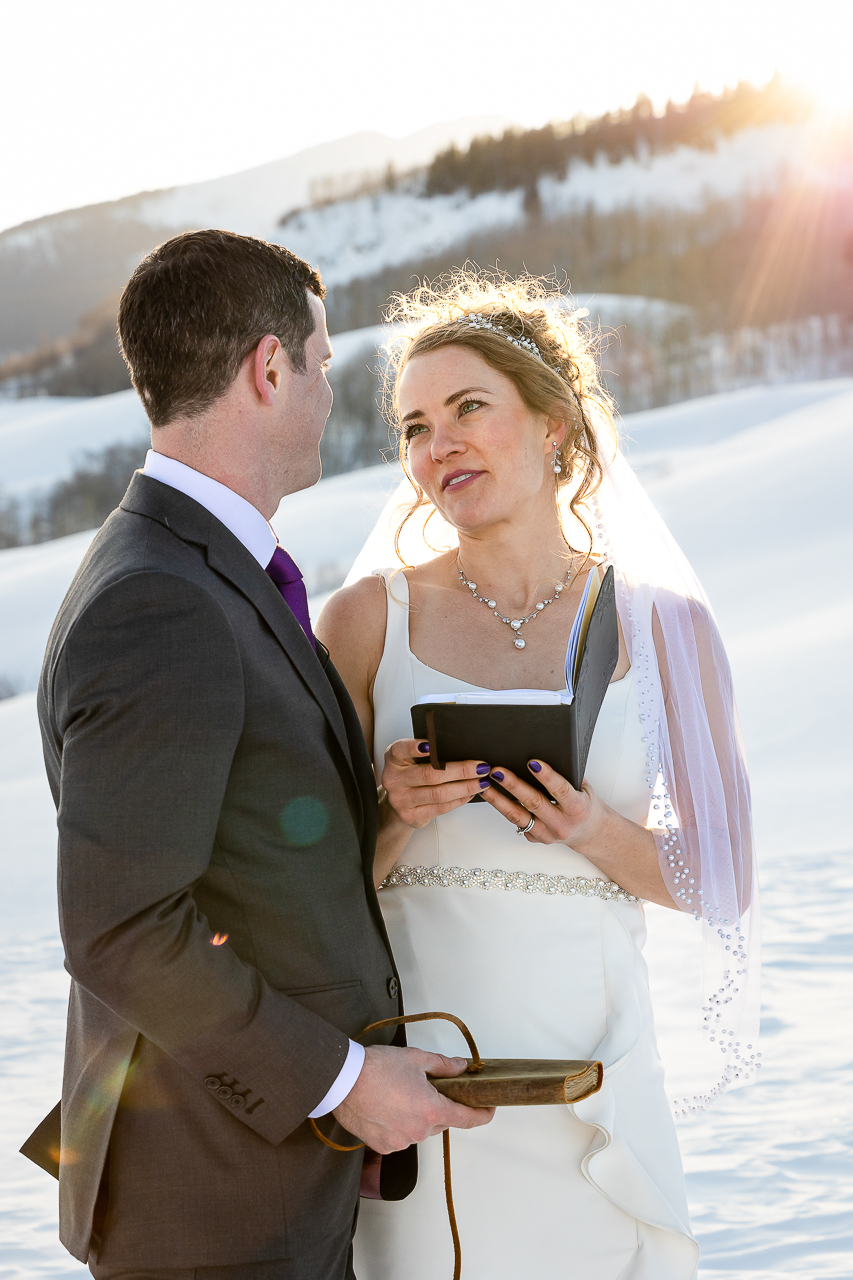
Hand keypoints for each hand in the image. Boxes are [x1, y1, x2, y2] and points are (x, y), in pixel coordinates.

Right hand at [332, 1044, 494, 1152]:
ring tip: (398, 1095)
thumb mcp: (416, 1058)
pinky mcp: (384, 1147)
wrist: (343, 1080)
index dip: (482, 1115)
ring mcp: (401, 1141)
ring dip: (416, 1116)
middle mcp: (419, 1130)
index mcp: (432, 1109)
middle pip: (440, 1121)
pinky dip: (399, 1125)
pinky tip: (386, 1108)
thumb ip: (443, 1065)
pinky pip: (400, 1137)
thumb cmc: (376, 1068)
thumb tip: (460, 1067)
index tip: (488, 1110)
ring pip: (420, 1130)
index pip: (467, 1119)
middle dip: (438, 1106)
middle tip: (424, 1088)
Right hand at [381, 738, 491, 829]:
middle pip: (430, 774)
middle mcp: (394, 779)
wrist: (398, 802)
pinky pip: (440, 808)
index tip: (430, 745)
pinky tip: (470, 793)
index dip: (414, 747)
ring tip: (482, 782)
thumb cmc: (411, 774)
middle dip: (460, 771)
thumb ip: (428, 752)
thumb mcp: (412, 759)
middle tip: (481, 767)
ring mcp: (401, 800)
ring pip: (438, 794)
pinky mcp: (411, 816)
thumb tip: (462, 746)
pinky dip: (459, 800)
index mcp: (394, 759)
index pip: (401, 750)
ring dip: (465, 788)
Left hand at [483, 759, 603, 848]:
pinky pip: (516, 821)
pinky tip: (492, 796)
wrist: (590, 833)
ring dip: (498, 799)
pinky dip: (503, 808)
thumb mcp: (584, 788)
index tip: (532, 762)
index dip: (546, 776)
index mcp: (577, 809)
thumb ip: (568, 773)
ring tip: (484, 785)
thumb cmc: (585, 805)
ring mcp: (547, 834)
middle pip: (533, 803)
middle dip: (513, 785)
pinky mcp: (535, 838)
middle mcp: (562, 824)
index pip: (560, 790)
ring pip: (518, 816)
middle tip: (497, 771)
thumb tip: (546, 751)